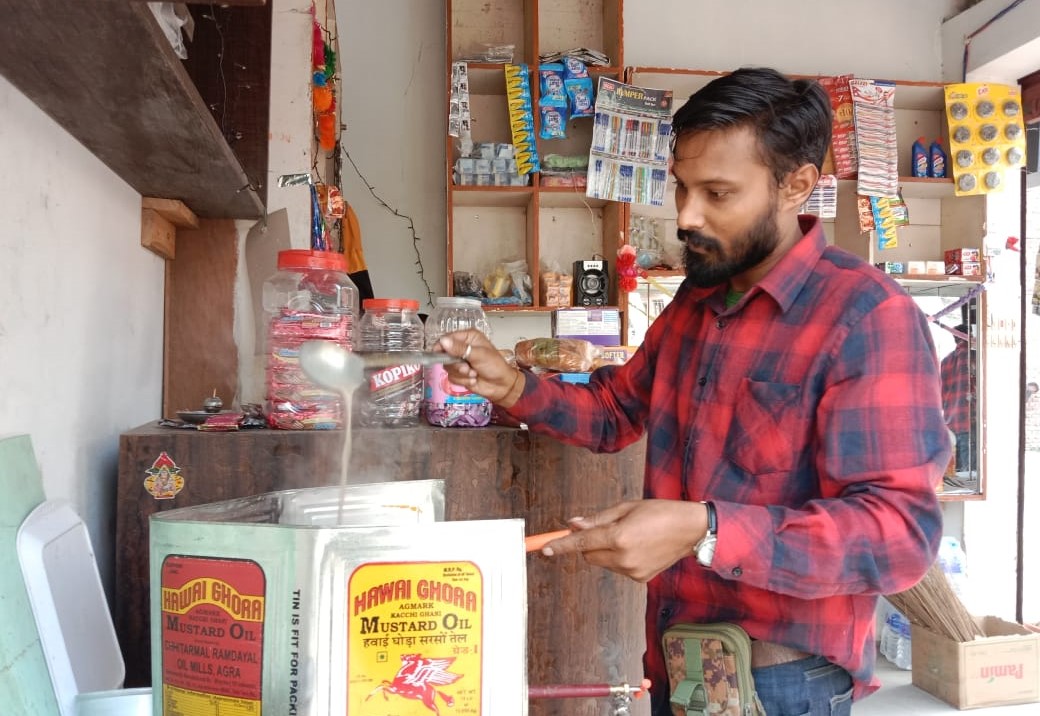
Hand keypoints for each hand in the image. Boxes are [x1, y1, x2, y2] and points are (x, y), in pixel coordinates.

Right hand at [437, 330, 525, 406]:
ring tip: (474, 374)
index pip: (447, 338)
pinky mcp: (459, 373)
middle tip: (467, 367)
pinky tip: (473, 379)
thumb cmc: (496, 366)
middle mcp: (462, 348)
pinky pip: (451, 377)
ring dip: (461, 373)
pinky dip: (462, 380)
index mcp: (468, 337)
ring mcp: (460, 361)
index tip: (439, 354)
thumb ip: (460, 348)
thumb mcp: (479, 355)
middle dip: (456, 364)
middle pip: (444, 354)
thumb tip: (444, 341)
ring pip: (447, 367)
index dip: (441, 346)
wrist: (502, 385)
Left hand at [539, 500, 709, 582]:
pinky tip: (638, 547)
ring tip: (630, 536)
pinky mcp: (639, 578)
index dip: (562, 545)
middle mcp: (623, 558)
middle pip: (588, 555)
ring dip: (605, 550)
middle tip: (606, 528)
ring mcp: (632, 571)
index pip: (581, 543)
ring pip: (602, 562)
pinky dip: (619, 558)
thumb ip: (598, 519)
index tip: (545, 549)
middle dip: (589, 543)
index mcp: (618, 537)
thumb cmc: (660, 512)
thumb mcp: (627, 508)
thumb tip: (574, 525)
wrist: (691, 530)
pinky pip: (617, 568)